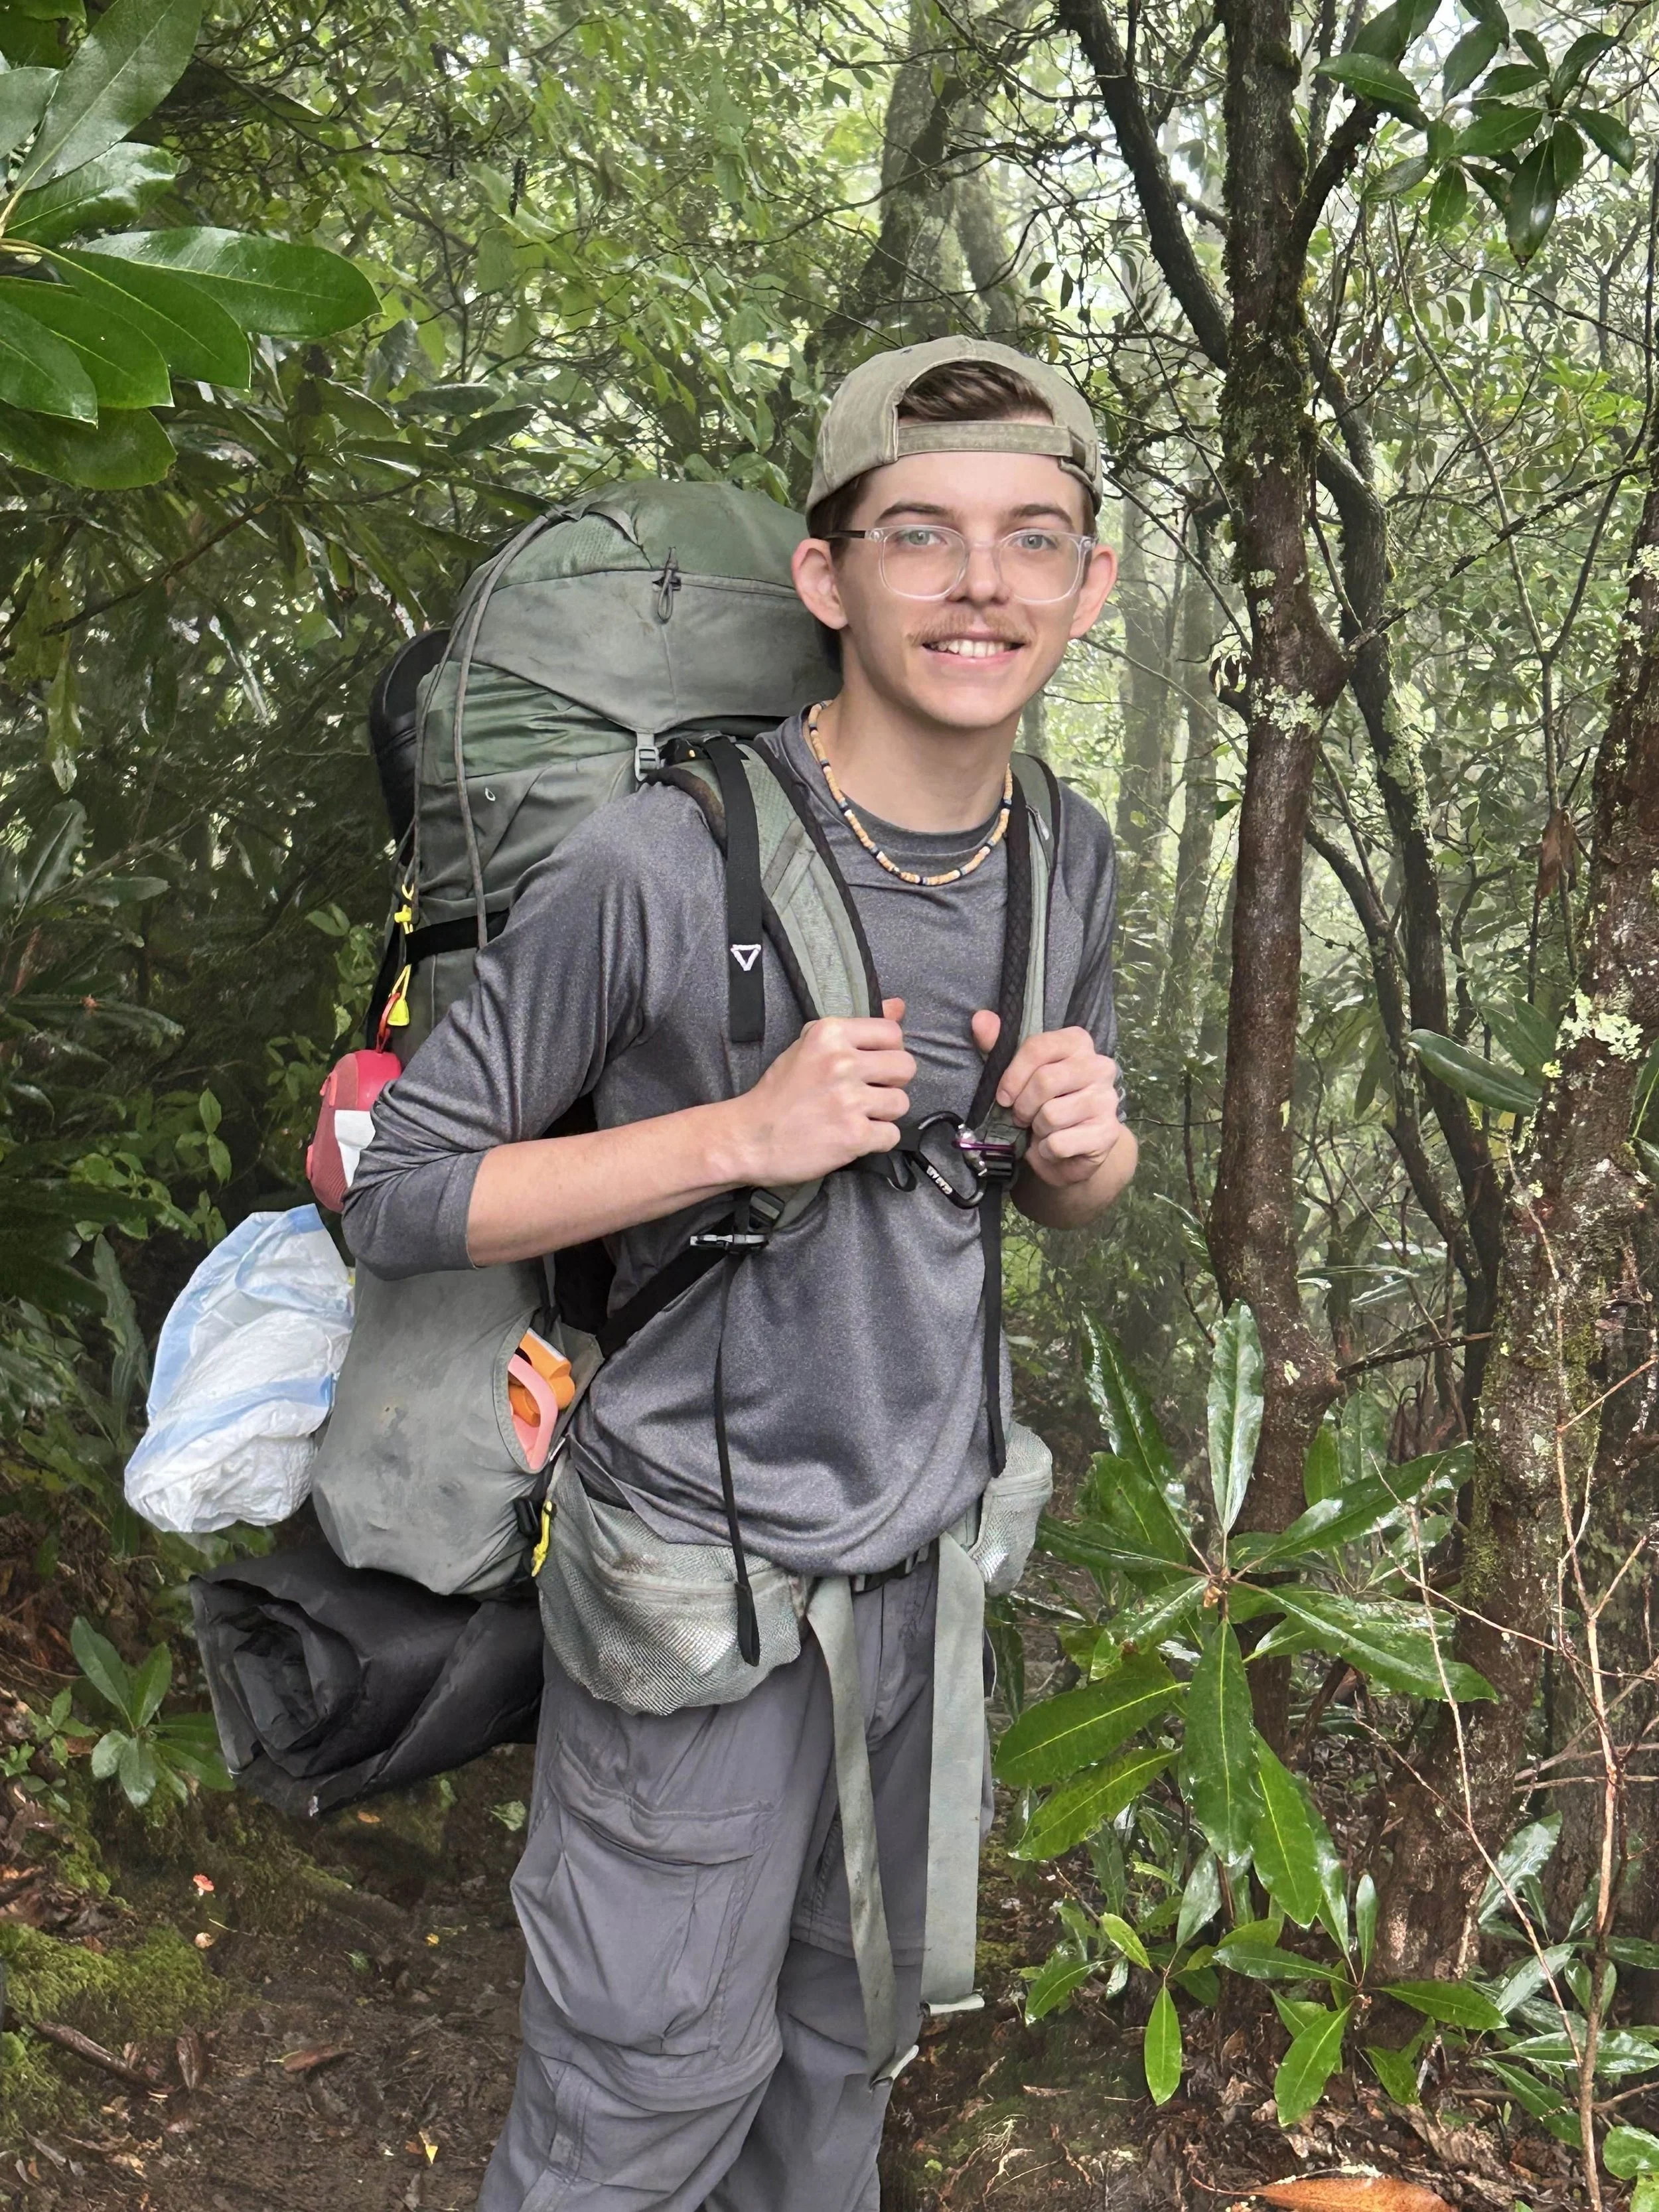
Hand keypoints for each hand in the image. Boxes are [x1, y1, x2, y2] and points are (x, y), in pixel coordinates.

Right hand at [728, 998, 912, 1187]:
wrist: (749, 1138)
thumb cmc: (778, 1092)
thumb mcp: (809, 1046)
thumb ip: (856, 1027)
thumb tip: (900, 1006)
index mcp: (830, 1034)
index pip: (892, 1032)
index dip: (887, 1051)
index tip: (871, 1065)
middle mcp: (842, 1062)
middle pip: (905, 1067)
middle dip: (891, 1082)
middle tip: (867, 1093)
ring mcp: (849, 1100)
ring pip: (901, 1103)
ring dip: (883, 1114)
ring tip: (856, 1116)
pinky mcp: (854, 1135)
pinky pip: (891, 1135)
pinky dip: (876, 1141)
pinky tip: (852, 1137)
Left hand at [970, 1012, 1123, 1188]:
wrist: (1076, 1146)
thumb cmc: (1044, 1103)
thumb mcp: (1018, 1073)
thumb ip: (998, 1045)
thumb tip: (980, 1019)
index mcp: (1078, 1042)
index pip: (1038, 1047)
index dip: (1013, 1075)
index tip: (1003, 1096)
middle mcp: (1099, 1066)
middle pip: (1045, 1081)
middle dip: (1023, 1106)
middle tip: (1022, 1117)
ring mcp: (1107, 1099)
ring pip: (1051, 1115)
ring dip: (1037, 1129)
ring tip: (1042, 1129)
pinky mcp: (1108, 1133)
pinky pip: (1059, 1143)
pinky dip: (1046, 1150)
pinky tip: (1052, 1146)